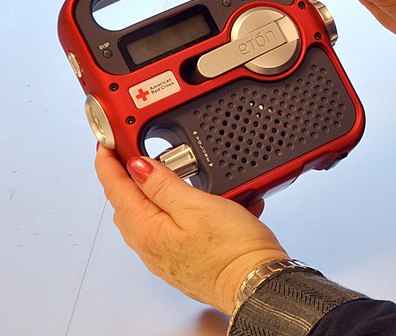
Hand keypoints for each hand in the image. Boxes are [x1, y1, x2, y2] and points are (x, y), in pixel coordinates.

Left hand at [95, 146, 287, 313]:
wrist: (255, 283)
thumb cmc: (231, 250)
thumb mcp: (197, 206)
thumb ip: (163, 185)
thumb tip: (138, 167)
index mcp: (147, 230)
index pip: (116, 190)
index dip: (109, 163)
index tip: (106, 144)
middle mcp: (150, 246)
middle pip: (127, 204)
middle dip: (127, 177)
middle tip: (133, 153)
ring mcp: (165, 255)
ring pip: (148, 216)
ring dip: (153, 193)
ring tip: (172, 174)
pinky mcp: (183, 259)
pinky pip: (169, 228)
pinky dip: (175, 209)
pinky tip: (200, 202)